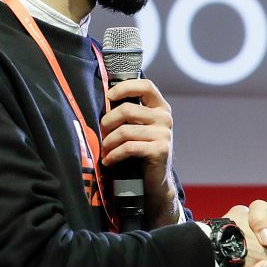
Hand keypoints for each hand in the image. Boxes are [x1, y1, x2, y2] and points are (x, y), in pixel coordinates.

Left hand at [100, 78, 178, 226]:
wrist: (156, 181)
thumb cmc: (141, 150)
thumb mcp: (138, 127)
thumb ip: (129, 113)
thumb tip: (105, 99)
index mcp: (160, 107)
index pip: (145, 86)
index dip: (125, 87)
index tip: (109, 96)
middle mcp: (165, 118)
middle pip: (127, 109)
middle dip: (108, 122)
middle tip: (102, 133)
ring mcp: (164, 134)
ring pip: (125, 130)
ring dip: (108, 142)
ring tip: (105, 149)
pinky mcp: (160, 150)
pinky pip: (128, 147)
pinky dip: (114, 155)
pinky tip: (109, 161)